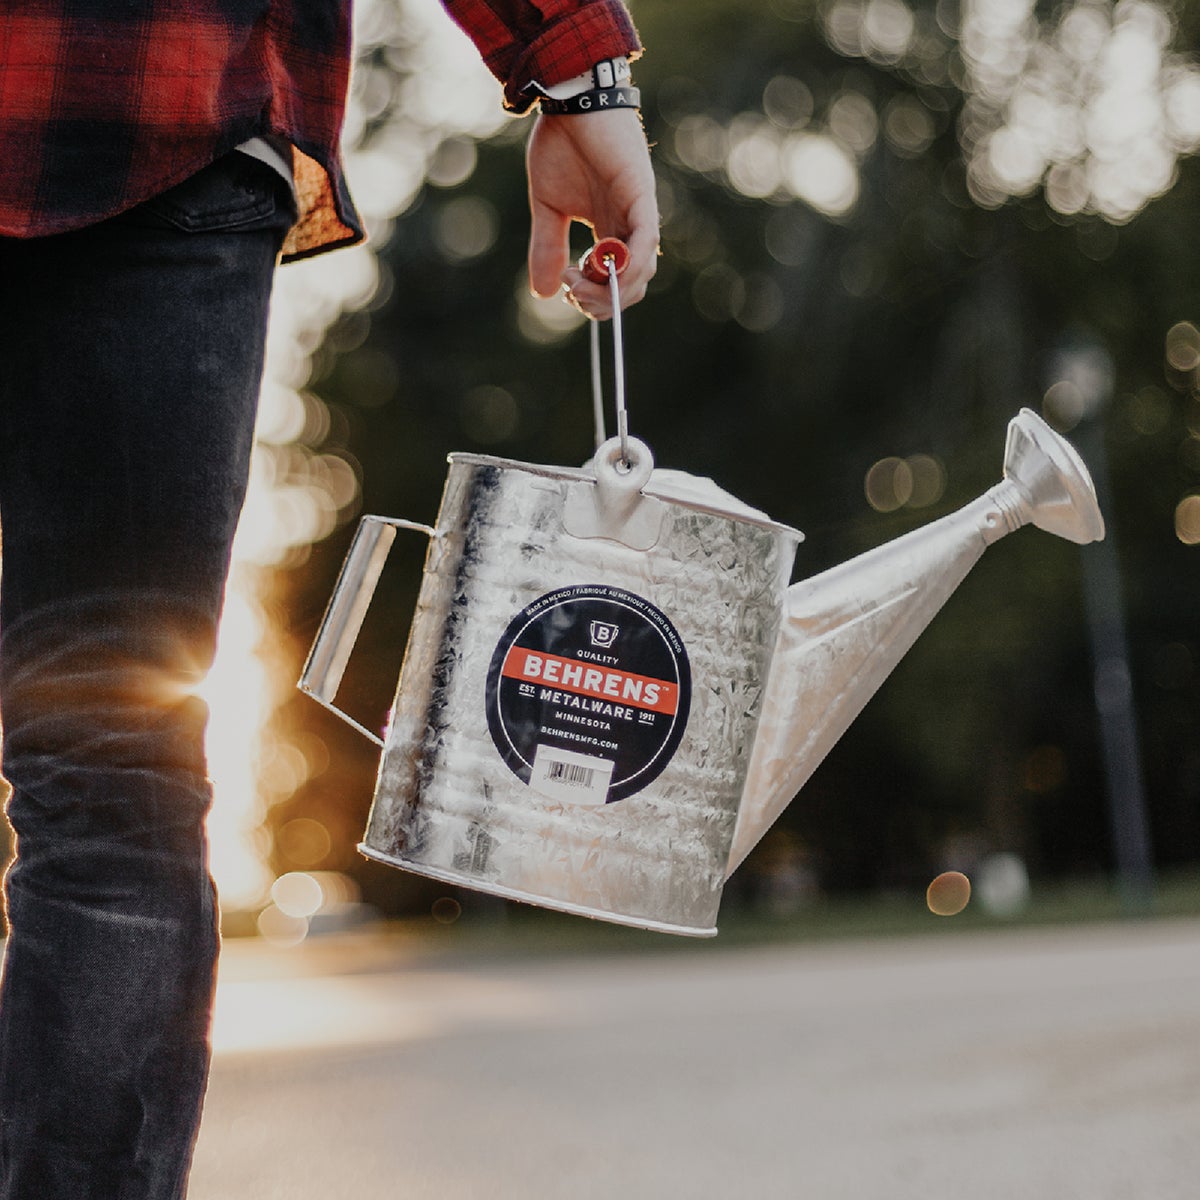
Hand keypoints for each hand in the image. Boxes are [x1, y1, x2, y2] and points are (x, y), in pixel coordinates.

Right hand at [525, 107, 658, 318]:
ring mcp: (638, 213)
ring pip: (640, 270)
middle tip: (571, 289)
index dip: (594, 299)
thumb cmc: (562, 145)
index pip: (614, 284)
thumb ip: (548, 248)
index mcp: (610, 231)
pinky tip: (608, 271)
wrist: (570, 100)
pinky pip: (646, 240)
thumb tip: (543, 293)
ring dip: (610, 289)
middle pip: (631, 286)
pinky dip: (631, 263)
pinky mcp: (641, 195)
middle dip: (601, 302)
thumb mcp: (548, 207)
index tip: (565, 288)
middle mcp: (628, 227)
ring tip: (577, 279)